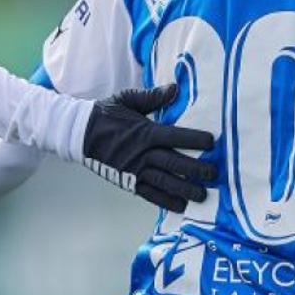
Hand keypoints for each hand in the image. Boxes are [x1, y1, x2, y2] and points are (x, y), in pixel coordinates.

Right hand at [84, 84, 216, 212]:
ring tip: (202, 196)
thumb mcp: (128, 99)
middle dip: (196, 169)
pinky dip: (165, 201)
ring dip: (185, 189)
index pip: (175, 137)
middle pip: (174, 163)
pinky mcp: (129, 182)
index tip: (211, 142)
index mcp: (145, 132)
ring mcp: (135, 170)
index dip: (195, 140)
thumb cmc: (107, 114)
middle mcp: (142, 153)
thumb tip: (175, 88)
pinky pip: (150, 194)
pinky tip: (180, 206)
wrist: (80, 134)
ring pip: (165, 182)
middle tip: (213, 174)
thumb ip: (153, 97)